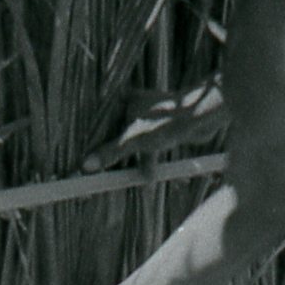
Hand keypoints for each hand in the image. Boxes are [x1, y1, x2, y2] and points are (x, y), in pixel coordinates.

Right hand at [82, 82, 225, 172]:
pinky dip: (146, 162)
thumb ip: (111, 152)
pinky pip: (145, 150)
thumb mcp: (135, 140)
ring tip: (124, 182)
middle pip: (111, 138)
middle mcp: (129, 108)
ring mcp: (144, 120)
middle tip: (97, 177)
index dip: (88, 147)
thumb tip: (86, 166)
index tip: (80, 166)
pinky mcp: (158, 130)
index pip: (95, 127)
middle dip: (108, 159)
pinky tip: (147, 176)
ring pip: (129, 146)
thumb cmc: (169, 121)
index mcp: (118, 102)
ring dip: (129, 164)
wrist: (205, 116)